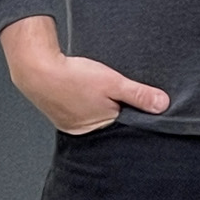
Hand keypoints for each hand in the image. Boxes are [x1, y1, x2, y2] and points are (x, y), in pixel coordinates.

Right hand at [0, 16, 169, 133]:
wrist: (36, 69)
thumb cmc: (72, 78)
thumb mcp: (113, 83)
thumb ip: (138, 94)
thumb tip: (163, 105)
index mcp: (99, 128)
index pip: (126, 127)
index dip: (136, 114)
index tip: (144, 105)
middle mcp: (85, 131)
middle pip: (112, 121)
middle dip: (120, 109)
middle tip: (122, 94)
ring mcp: (72, 123)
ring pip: (98, 114)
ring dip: (104, 103)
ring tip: (105, 90)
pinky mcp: (63, 112)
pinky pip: (84, 109)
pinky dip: (90, 100)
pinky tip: (90, 89)